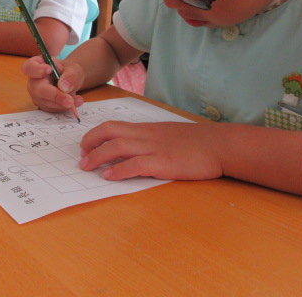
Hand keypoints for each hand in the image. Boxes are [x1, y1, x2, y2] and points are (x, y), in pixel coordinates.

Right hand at [21, 56, 84, 111]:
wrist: (70, 82)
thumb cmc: (68, 72)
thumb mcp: (74, 70)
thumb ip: (70, 76)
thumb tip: (64, 87)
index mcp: (38, 65)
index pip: (29, 67)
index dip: (37, 70)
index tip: (50, 69)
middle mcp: (33, 80)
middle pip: (37, 89)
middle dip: (55, 96)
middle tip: (70, 101)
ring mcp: (36, 94)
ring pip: (46, 102)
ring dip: (62, 103)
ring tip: (77, 100)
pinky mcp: (42, 104)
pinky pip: (51, 108)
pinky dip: (63, 107)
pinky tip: (74, 104)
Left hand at [79, 121, 223, 180]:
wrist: (220, 145)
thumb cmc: (197, 142)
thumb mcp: (168, 135)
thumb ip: (150, 140)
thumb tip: (132, 150)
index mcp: (147, 129)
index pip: (114, 125)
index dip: (95, 134)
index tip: (85, 145)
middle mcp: (146, 135)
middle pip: (109, 132)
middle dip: (90, 143)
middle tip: (81, 157)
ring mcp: (154, 148)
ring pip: (118, 147)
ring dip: (98, 157)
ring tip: (87, 168)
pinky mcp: (164, 162)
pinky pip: (136, 164)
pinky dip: (119, 170)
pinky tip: (109, 177)